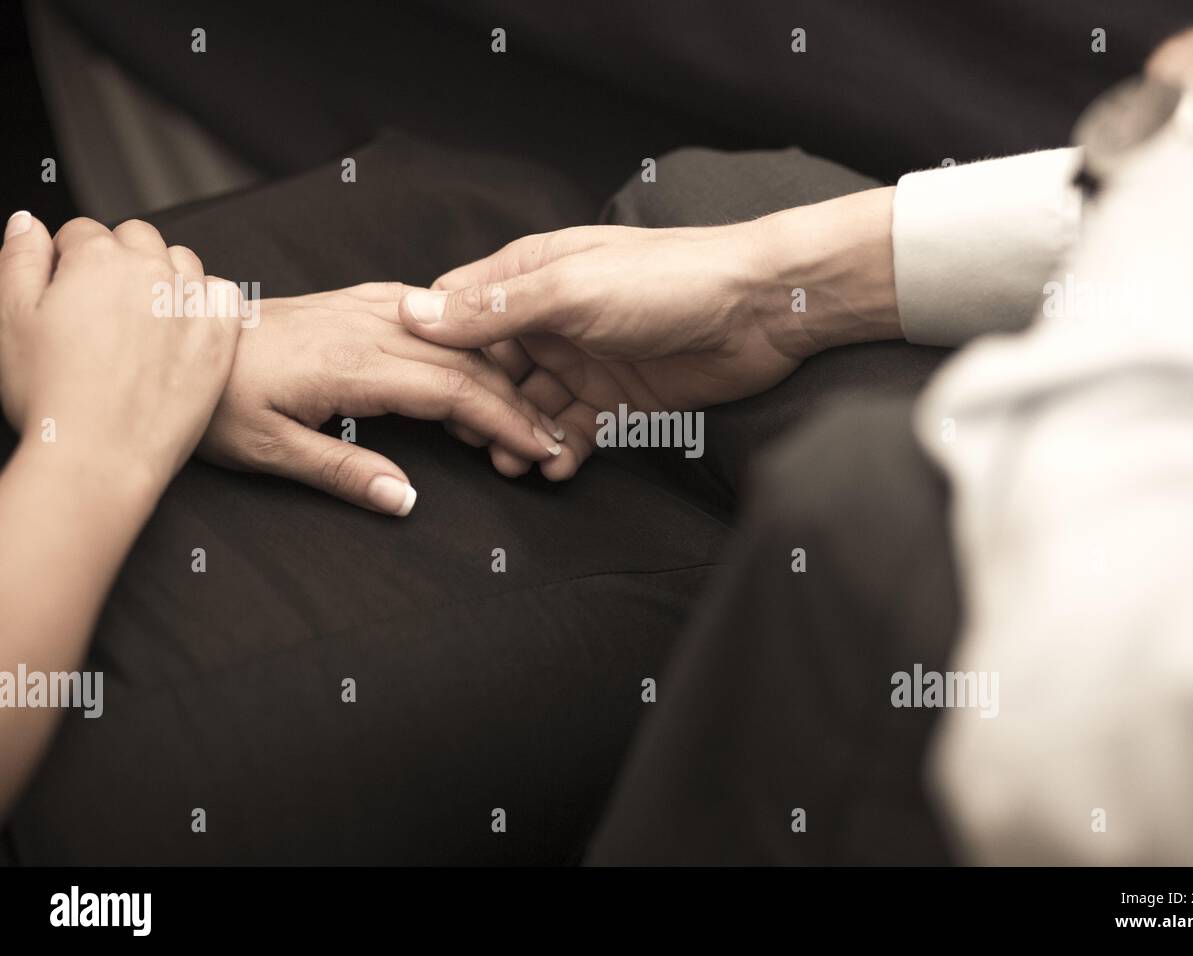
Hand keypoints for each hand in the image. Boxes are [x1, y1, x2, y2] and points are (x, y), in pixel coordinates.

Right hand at [0, 213, 239, 494]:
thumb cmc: (51, 396)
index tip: (67, 292)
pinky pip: (223, 292)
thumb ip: (19, 260)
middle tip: (102, 307)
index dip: (69, 260)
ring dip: (163, 275)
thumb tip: (28, 222)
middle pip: (137, 238)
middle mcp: (152, 271)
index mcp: (98, 259)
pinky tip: (183, 326)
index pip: (83, 232)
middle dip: (118, 259)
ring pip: (182, 261)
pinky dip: (206, 299)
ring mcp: (192, 303)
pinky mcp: (221, 336)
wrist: (102, 456)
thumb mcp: (10, 320)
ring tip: (141, 319)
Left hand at [198, 282, 566, 514]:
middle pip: (466, 361)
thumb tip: (407, 499)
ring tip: (526, 406)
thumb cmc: (213, 403)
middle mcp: (365, 326)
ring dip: (497, 369)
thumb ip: (343, 474)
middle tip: (554, 438)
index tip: (541, 449)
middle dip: (518, 402)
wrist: (169, 340)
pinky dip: (462, 332)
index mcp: (352, 365)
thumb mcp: (269, 452)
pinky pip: (424, 307)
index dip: (506, 422)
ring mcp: (359, 306)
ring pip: (453, 334)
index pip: (455, 391)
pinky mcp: (350, 300)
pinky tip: (478, 348)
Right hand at [397, 187, 899, 477]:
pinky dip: (561, 452)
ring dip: (518, 437)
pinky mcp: (618, 399)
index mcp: (530, 276)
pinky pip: (575, 431)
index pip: (460, 313)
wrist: (761, 310)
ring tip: (514, 465)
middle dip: (478, 409)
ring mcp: (584, 360)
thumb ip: (495, 310)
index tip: (423, 390)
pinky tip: (556, 470)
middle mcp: (551, 318)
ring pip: (530, 407)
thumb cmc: (667, 281)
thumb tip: (413, 314)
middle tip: (475, 442)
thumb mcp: (570, 292)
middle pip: (490, 369)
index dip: (437, 352)